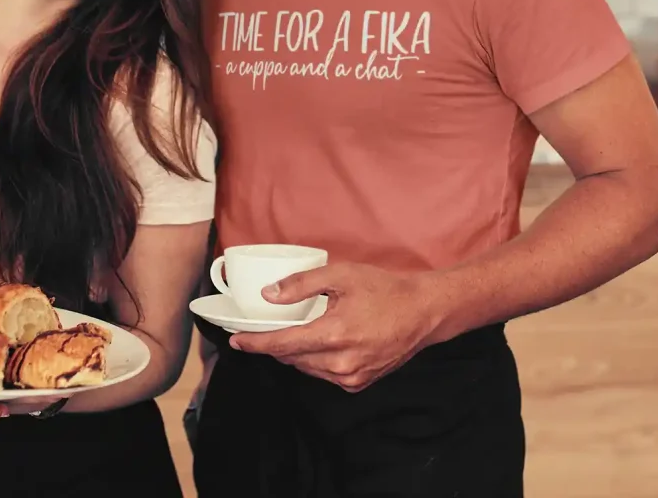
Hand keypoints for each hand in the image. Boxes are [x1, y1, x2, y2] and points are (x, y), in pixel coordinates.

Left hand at [228, 262, 447, 392]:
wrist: (422, 312)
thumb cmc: (384, 289)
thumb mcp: (341, 275)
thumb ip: (301, 285)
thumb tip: (269, 295)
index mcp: (334, 335)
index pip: (281, 344)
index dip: (254, 343)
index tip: (235, 340)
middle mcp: (340, 362)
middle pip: (290, 358)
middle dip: (272, 345)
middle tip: (261, 328)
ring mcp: (351, 377)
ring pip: (305, 368)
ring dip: (292, 352)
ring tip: (290, 331)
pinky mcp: (358, 383)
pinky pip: (323, 373)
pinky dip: (313, 359)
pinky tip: (317, 341)